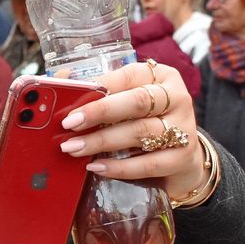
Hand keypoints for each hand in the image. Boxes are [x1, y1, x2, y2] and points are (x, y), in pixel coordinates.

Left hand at [58, 59, 204, 197]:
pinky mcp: (182, 158)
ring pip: (140, 132)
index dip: (98, 89)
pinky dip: (119, 167)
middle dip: (99, 113)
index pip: (129, 76)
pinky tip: (97, 167)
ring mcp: (184, 128)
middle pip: (137, 102)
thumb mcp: (128, 104)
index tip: (72, 102)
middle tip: (69, 125)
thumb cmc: (147, 123)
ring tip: (75, 148)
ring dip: (102, 141)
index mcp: (162, 77)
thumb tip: (60, 81)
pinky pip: (148, 164)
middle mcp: (177, 98)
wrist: (183, 159)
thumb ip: (100, 94)